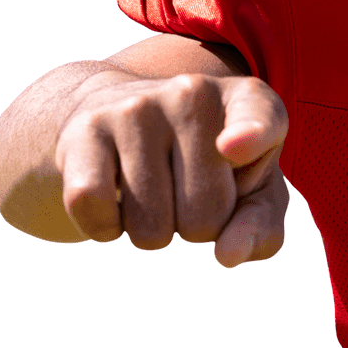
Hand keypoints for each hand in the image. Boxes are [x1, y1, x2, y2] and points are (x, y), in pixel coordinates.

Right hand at [54, 73, 288, 266]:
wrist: (119, 115)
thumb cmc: (208, 166)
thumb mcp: (251, 191)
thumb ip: (260, 225)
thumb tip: (230, 254)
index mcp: (248, 100)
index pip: (259, 117)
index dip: (251, 134)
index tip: (235, 148)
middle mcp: (195, 92)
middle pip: (206, 214)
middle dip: (200, 227)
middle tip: (188, 191)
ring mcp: (138, 107)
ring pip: (151, 226)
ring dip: (154, 232)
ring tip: (156, 189)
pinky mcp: (86, 129)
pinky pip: (91, 208)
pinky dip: (104, 227)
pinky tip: (116, 198)